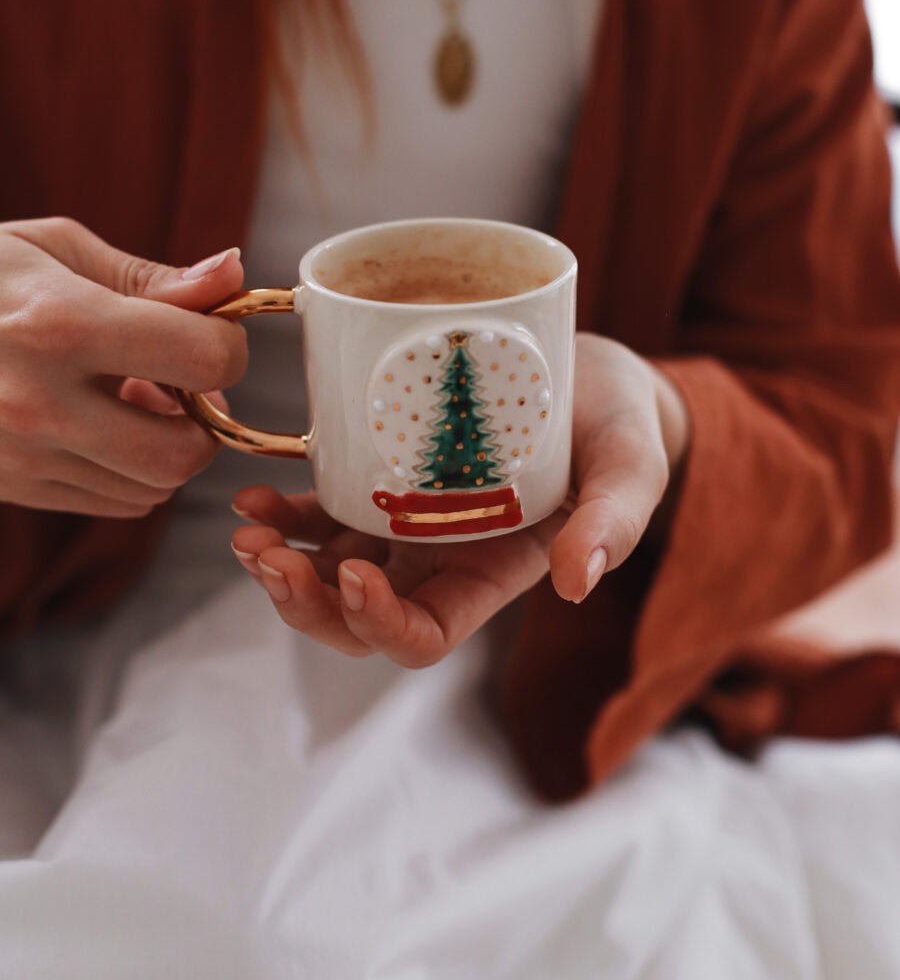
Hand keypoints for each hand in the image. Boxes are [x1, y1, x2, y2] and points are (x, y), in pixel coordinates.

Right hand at [0, 217, 247, 516]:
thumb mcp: (54, 251)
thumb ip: (152, 277)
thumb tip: (237, 275)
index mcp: (60, 325)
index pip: (203, 358)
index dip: (227, 345)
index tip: (212, 332)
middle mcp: (39, 403)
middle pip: (183, 454)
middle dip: (206, 421)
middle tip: (187, 383)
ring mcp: (20, 456)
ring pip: (152, 489)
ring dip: (167, 447)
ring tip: (134, 397)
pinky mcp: (11, 487)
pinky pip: (115, 503)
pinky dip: (130, 471)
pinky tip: (102, 424)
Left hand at [231, 333, 689, 666]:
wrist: (591, 374)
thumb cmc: (619, 426)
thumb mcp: (630, 468)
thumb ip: (614, 522)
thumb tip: (576, 581)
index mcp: (490, 576)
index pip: (422, 635)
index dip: (379, 623)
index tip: (353, 575)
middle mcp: (439, 560)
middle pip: (356, 617)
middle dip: (305, 603)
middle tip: (268, 557)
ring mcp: (407, 524)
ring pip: (327, 571)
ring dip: (280, 562)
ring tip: (247, 528)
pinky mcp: (386, 480)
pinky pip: (325, 513)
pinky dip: (286, 512)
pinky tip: (257, 492)